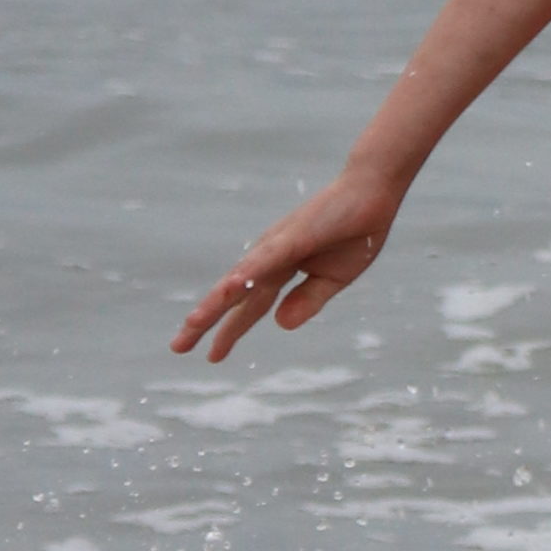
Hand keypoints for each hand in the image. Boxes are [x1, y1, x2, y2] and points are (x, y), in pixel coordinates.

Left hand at [175, 164, 402, 362]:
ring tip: (192, 325)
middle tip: (177, 347)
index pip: (250, 307)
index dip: (231, 331)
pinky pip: (263, 262)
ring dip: (214, 303)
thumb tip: (281, 325)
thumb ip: (307, 301)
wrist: (373, 194)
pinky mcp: (291, 238)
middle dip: (206, 322)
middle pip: (233, 297)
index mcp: (281, 269)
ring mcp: (277, 246)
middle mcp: (269, 258)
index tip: (211, 356)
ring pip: (239, 281)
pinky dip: (245, 277)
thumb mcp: (333, 280)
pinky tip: (226, 291)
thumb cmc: (355, 231)